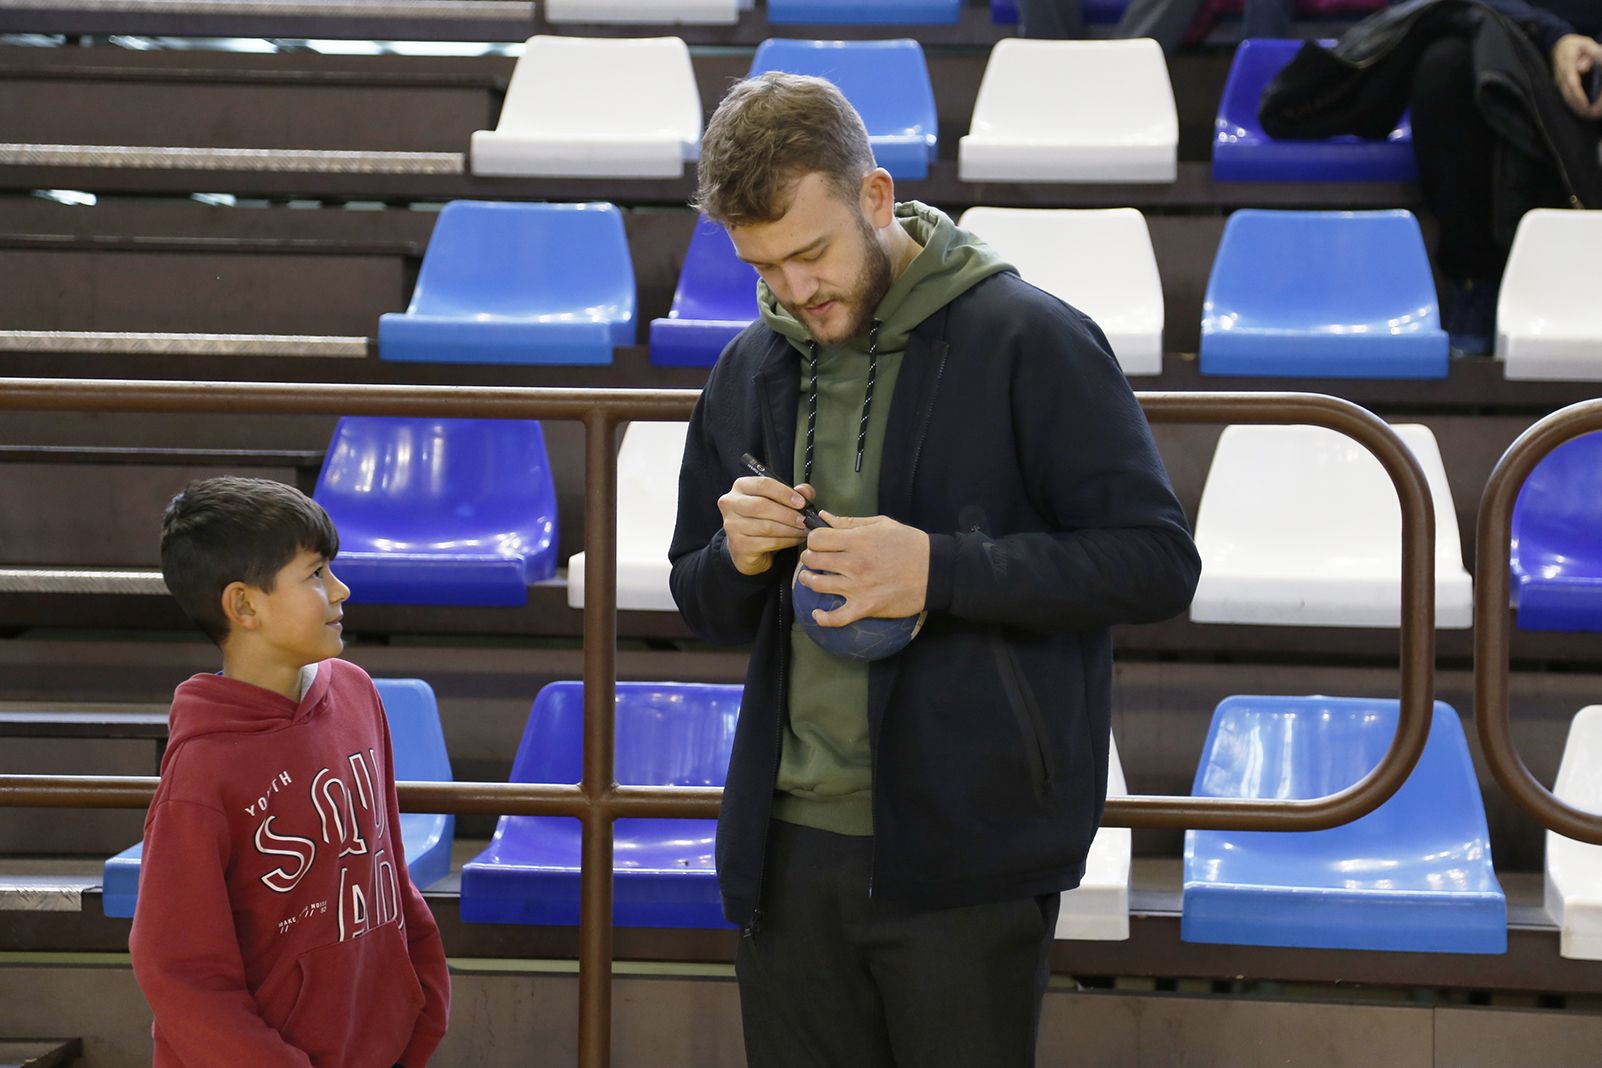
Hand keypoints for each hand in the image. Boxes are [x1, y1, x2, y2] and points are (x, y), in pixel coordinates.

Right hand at [718, 477, 814, 575]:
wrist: (747, 547)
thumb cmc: (762, 519)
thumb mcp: (777, 501)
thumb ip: (792, 493)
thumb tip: (805, 491)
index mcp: (741, 486)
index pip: (763, 484)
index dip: (784, 493)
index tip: (801, 502)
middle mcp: (731, 503)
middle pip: (762, 506)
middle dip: (788, 514)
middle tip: (804, 520)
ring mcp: (732, 525)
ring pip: (766, 526)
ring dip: (790, 529)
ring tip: (803, 530)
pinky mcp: (738, 544)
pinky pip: (768, 542)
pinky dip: (786, 541)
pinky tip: (795, 540)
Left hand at [798, 513, 928, 626]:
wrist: (935, 571)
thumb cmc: (910, 544)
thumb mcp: (882, 524)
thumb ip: (850, 522)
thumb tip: (824, 517)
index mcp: (857, 540)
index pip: (817, 539)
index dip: (814, 540)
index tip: (820, 543)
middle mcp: (853, 563)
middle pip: (813, 560)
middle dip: (810, 558)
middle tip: (816, 560)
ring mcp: (857, 587)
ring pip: (817, 584)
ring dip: (809, 581)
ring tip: (811, 578)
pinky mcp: (865, 607)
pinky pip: (836, 618)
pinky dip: (823, 618)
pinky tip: (817, 613)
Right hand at [1552, 34, 1601, 119]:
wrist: (1558, 46)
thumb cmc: (1575, 45)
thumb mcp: (1585, 44)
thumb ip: (1590, 53)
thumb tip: (1582, 69)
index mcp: (1566, 64)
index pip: (1571, 83)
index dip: (1578, 95)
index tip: (1586, 104)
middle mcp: (1560, 76)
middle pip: (1567, 94)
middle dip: (1579, 106)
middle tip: (1591, 114)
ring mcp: (1557, 82)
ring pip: (1565, 98)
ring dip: (1576, 108)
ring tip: (1589, 115)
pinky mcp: (1559, 86)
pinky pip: (1565, 97)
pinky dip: (1574, 105)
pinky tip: (1582, 111)